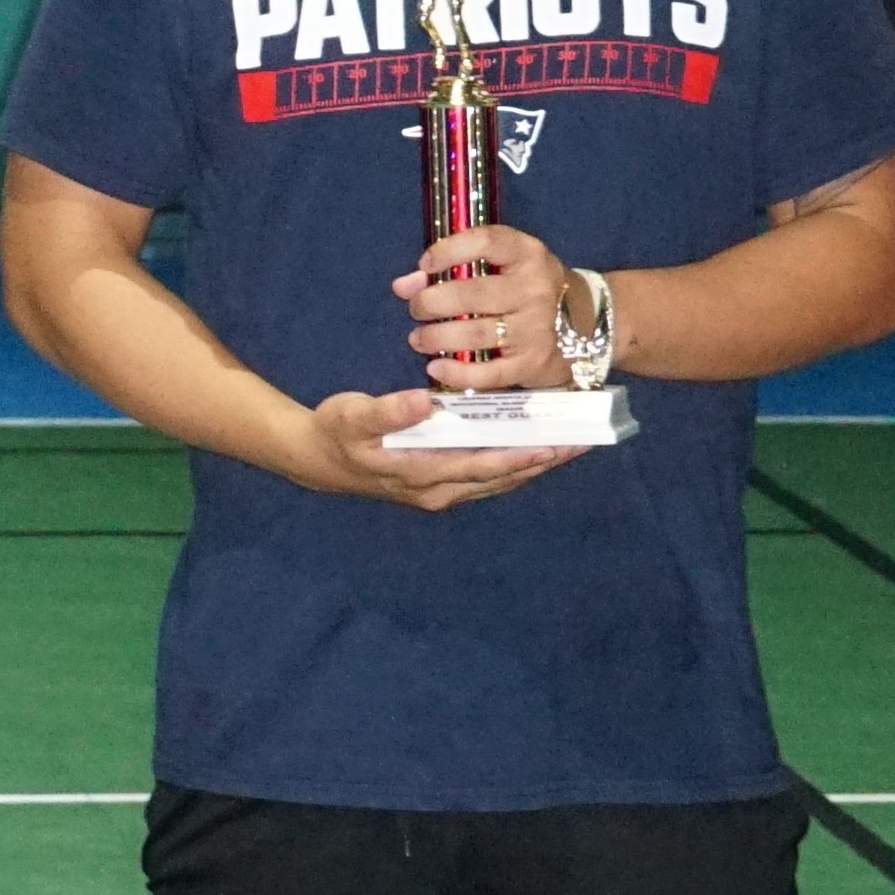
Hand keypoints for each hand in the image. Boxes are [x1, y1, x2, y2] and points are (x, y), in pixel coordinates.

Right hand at [286, 386, 574, 512]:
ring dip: (532, 466)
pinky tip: (531, 452)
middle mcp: (439, 490)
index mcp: (423, 472)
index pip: (483, 465)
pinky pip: (486, 478)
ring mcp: (440, 492)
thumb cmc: (336, 432)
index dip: (521, 455)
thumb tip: (424, 402)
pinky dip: (512, 466)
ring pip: (497, 481)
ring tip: (567, 447)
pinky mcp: (439, 486)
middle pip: (501, 477)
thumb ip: (387, 410)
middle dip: (541, 461)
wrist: (314, 459)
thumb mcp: (352, 415)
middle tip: (580, 442)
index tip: (554, 443)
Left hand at [399, 225, 573, 390]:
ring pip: (476, 334)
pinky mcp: (533, 364)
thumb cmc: (532, 287)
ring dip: (436, 337)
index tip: (425, 265)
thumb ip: (457, 266)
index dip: (448, 250)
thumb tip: (403, 284)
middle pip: (471, 294)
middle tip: (416, 309)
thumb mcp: (507, 265)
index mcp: (528, 254)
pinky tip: (436, 368)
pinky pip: (490, 373)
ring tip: (419, 339)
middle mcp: (535, 289)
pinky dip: (457, 373)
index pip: (485, 242)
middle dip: (431, 302)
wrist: (588, 322)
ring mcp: (537, 329)